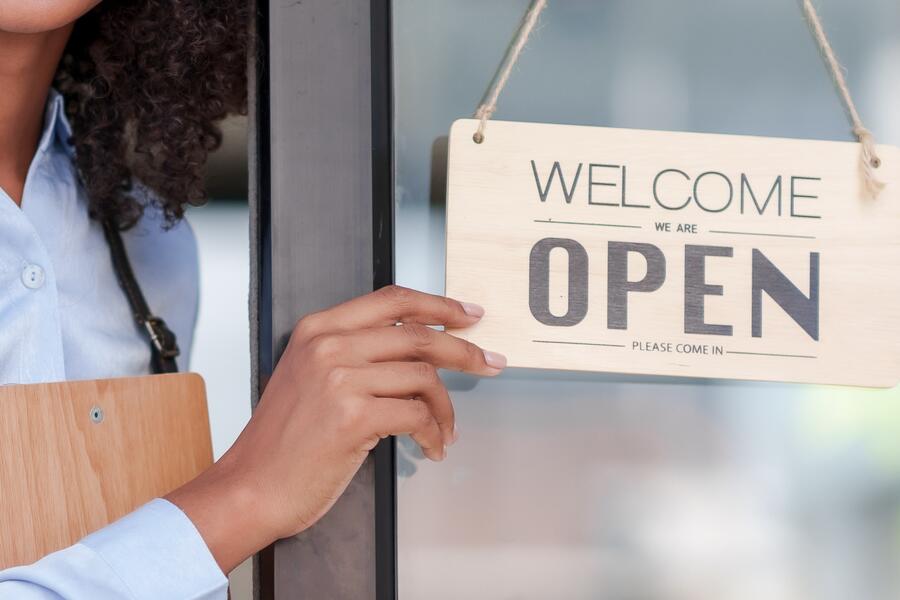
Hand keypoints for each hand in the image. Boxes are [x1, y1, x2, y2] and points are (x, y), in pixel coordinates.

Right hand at [165, 285, 505, 572]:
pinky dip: (433, 433)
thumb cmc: (284, 441)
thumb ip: (355, 355)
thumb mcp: (311, 379)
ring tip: (446, 432)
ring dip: (447, 409)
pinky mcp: (353, 416)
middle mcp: (329, 346)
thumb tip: (420, 351)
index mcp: (318, 329)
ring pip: (424, 377)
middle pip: (419, 335)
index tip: (469, 315)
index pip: (393, 300)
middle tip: (491, 363)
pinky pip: (416, 415)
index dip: (439, 305)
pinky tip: (431, 448)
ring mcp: (340, 379)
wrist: (250, 487)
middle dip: (465, 351)